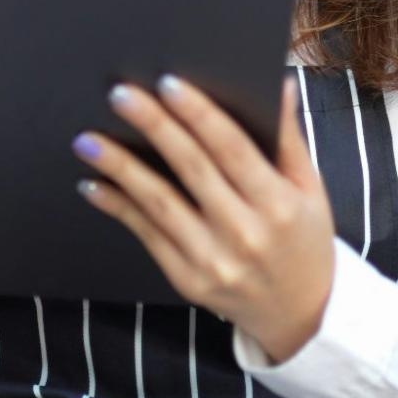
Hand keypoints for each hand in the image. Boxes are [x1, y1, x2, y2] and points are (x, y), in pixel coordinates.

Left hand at [72, 74, 335, 362]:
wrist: (300, 314)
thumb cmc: (305, 240)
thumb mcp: (309, 188)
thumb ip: (290, 138)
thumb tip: (282, 84)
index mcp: (279, 204)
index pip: (232, 149)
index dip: (199, 114)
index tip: (168, 83)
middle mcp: (245, 234)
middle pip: (192, 169)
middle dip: (154, 127)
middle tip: (120, 94)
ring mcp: (213, 261)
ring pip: (160, 204)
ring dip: (121, 169)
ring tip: (88, 140)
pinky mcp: (188, 281)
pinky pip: (148, 236)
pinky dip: (119, 209)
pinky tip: (96, 185)